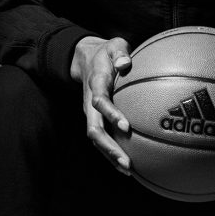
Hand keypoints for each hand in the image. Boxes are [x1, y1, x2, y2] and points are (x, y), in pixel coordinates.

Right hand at [70, 36, 132, 175]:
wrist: (85, 58)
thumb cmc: (106, 52)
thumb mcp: (114, 45)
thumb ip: (120, 52)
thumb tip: (126, 63)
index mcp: (96, 84)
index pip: (100, 102)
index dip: (111, 114)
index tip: (126, 127)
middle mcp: (90, 102)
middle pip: (94, 130)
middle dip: (109, 148)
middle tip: (127, 162)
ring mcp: (90, 113)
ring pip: (96, 138)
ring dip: (109, 155)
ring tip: (128, 170)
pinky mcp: (95, 118)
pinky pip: (101, 138)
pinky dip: (111, 152)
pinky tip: (127, 165)